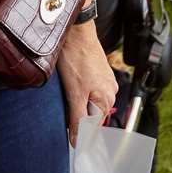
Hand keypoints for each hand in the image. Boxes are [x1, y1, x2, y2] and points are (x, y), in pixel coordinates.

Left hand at [58, 22, 119, 145]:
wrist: (76, 30)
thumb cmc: (76, 58)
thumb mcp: (74, 93)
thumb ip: (78, 119)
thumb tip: (78, 142)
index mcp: (106, 99)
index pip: (94, 128)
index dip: (80, 135)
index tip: (70, 141)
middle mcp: (109, 91)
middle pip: (91, 115)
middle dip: (78, 119)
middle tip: (62, 118)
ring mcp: (104, 80)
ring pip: (89, 102)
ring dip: (77, 105)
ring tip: (64, 100)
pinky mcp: (97, 72)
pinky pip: (88, 90)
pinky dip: (79, 93)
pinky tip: (69, 87)